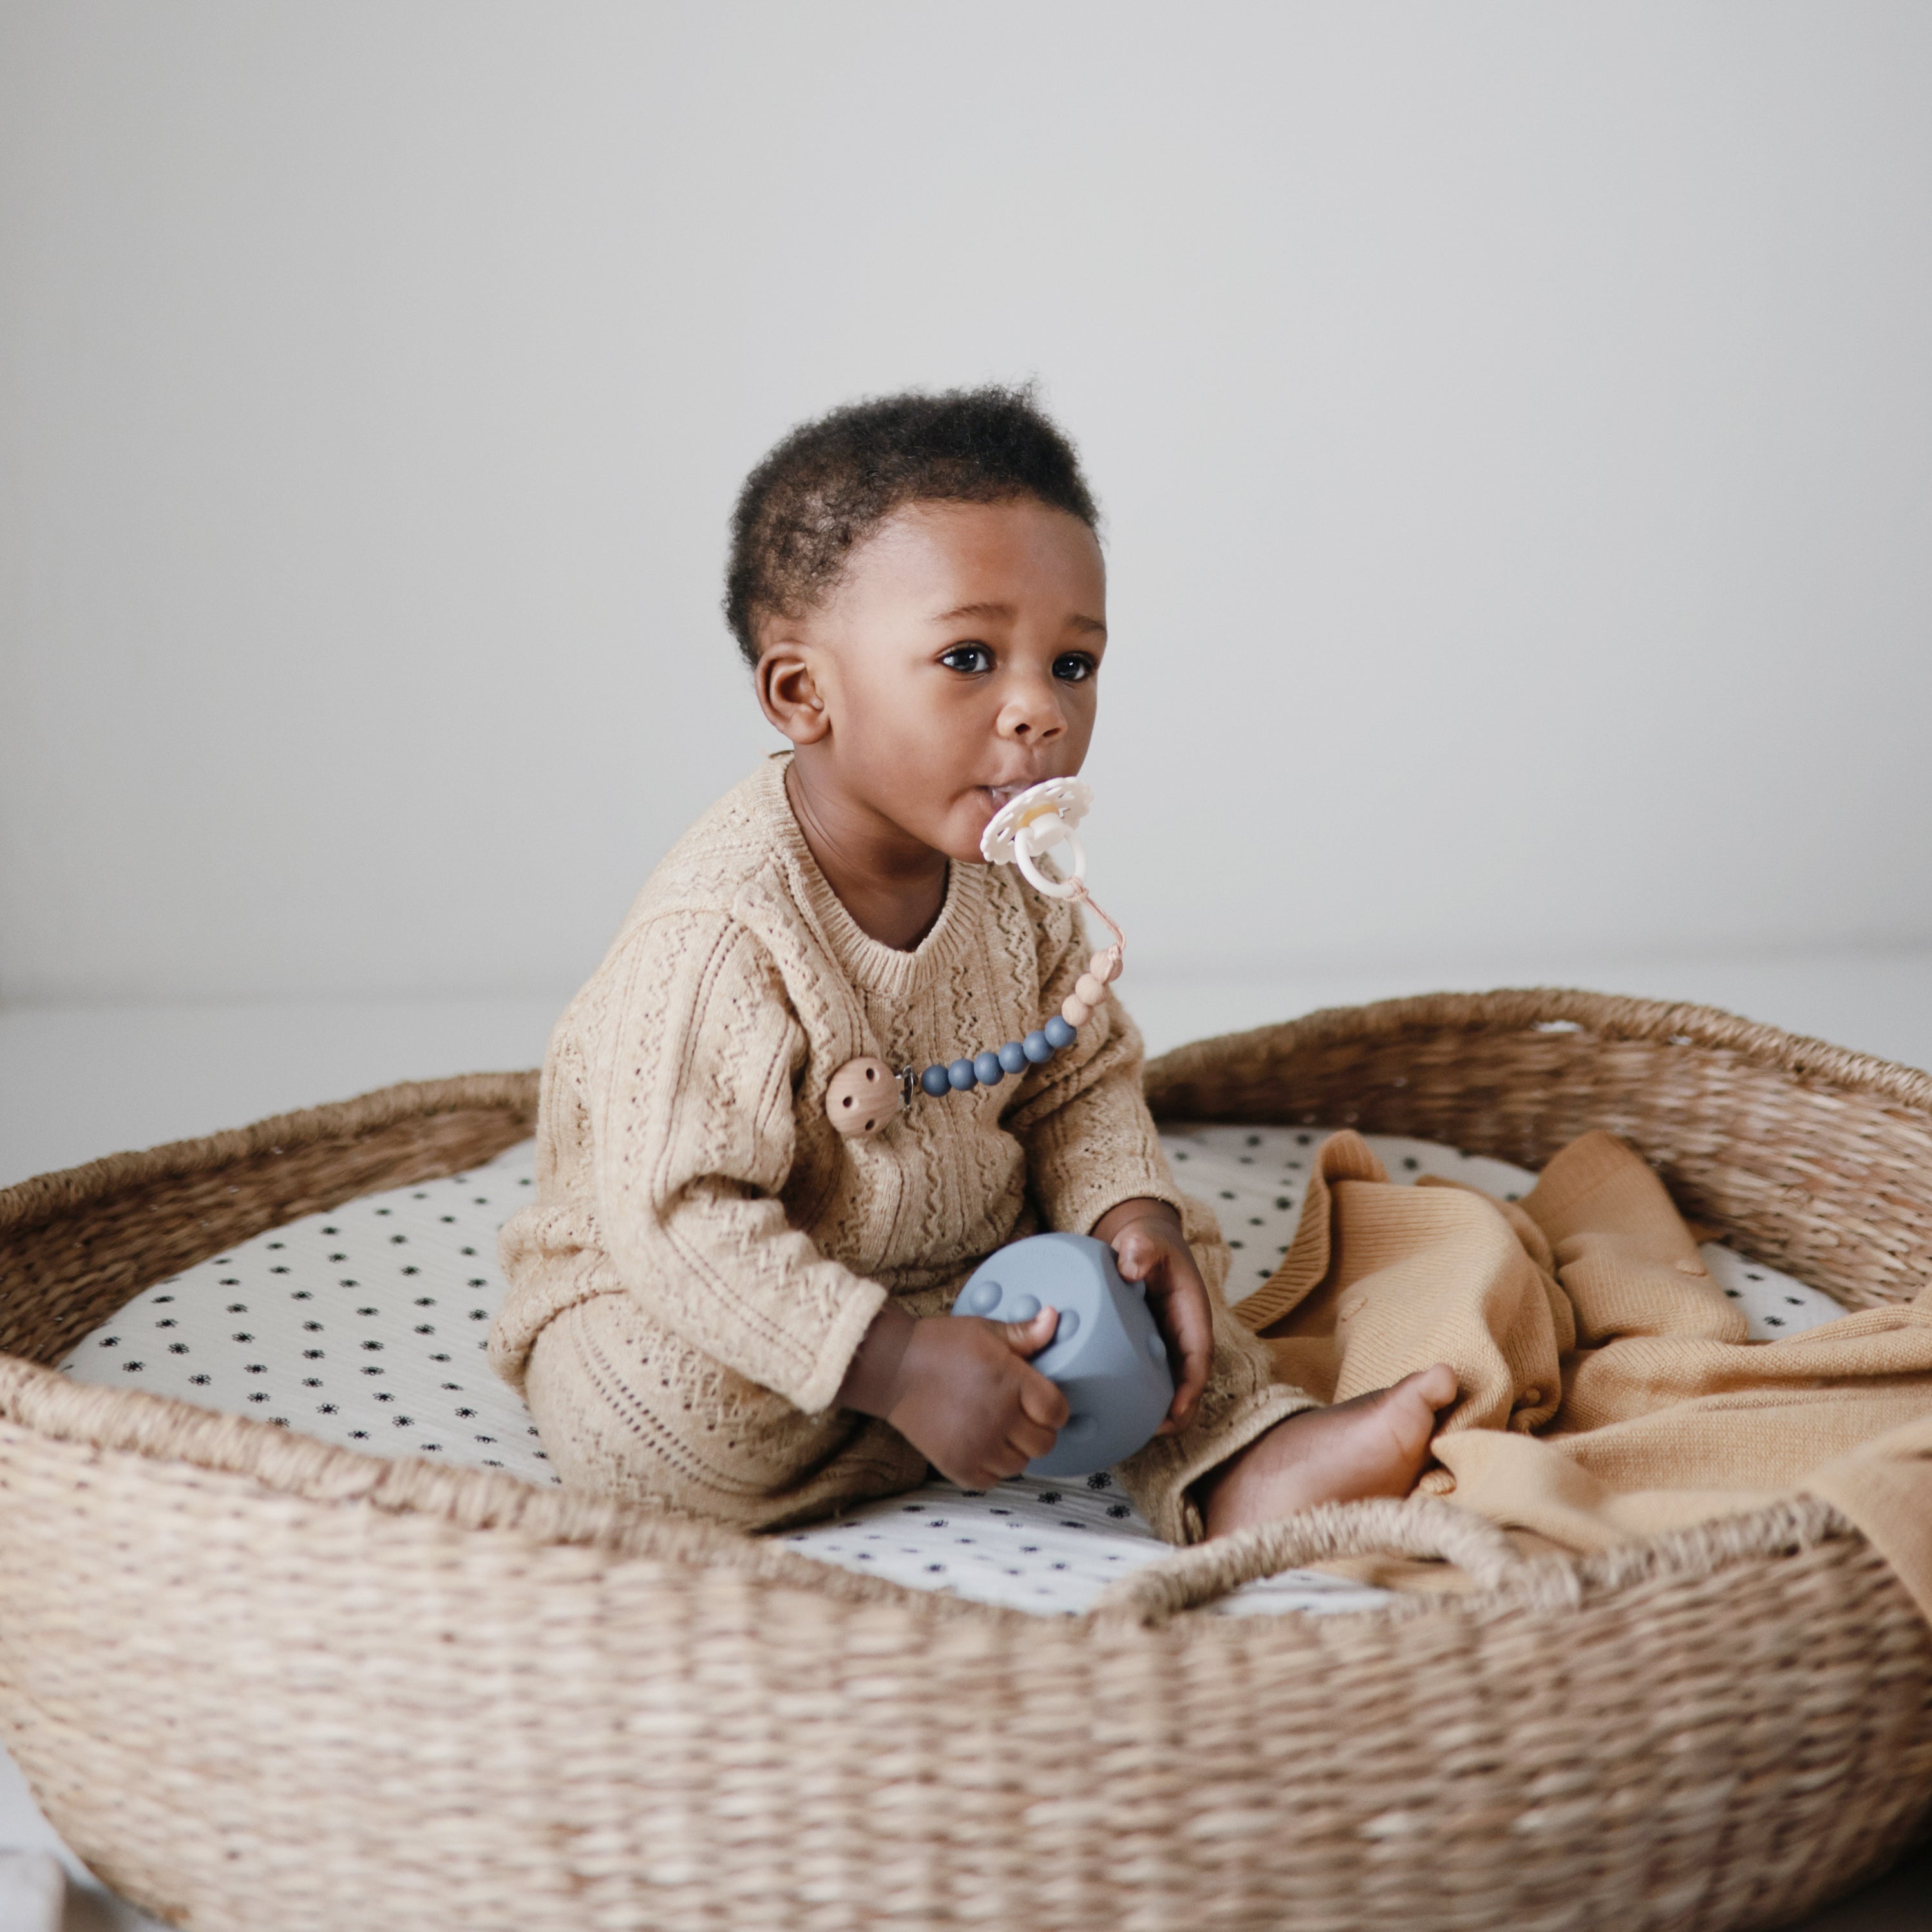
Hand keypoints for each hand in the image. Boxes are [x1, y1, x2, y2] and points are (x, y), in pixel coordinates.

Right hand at [837, 1301, 1069, 1487]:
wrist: (892, 1367)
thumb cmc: (939, 1345)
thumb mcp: (984, 1330)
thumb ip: (1023, 1332)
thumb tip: (1053, 1319)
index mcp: (1012, 1381)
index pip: (1057, 1412)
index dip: (1055, 1410)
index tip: (1044, 1404)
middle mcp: (999, 1417)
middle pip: (1044, 1444)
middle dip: (1038, 1430)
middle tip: (1022, 1417)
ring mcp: (977, 1445)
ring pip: (1019, 1465)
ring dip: (1014, 1450)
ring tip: (999, 1431)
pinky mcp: (956, 1464)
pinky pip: (990, 1481)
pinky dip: (989, 1468)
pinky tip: (980, 1446)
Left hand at [1090, 1198, 1212, 1433]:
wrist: (1141, 1244)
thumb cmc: (1149, 1243)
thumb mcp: (1147, 1240)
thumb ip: (1142, 1249)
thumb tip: (1129, 1267)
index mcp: (1192, 1315)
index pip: (1198, 1357)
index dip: (1191, 1388)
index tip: (1176, 1410)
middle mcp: (1182, 1336)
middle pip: (1187, 1383)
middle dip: (1176, 1413)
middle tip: (1148, 1432)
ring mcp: (1165, 1345)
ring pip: (1167, 1386)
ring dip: (1156, 1410)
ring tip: (1129, 1430)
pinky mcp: (1146, 1348)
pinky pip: (1145, 1376)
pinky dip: (1136, 1395)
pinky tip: (1110, 1408)